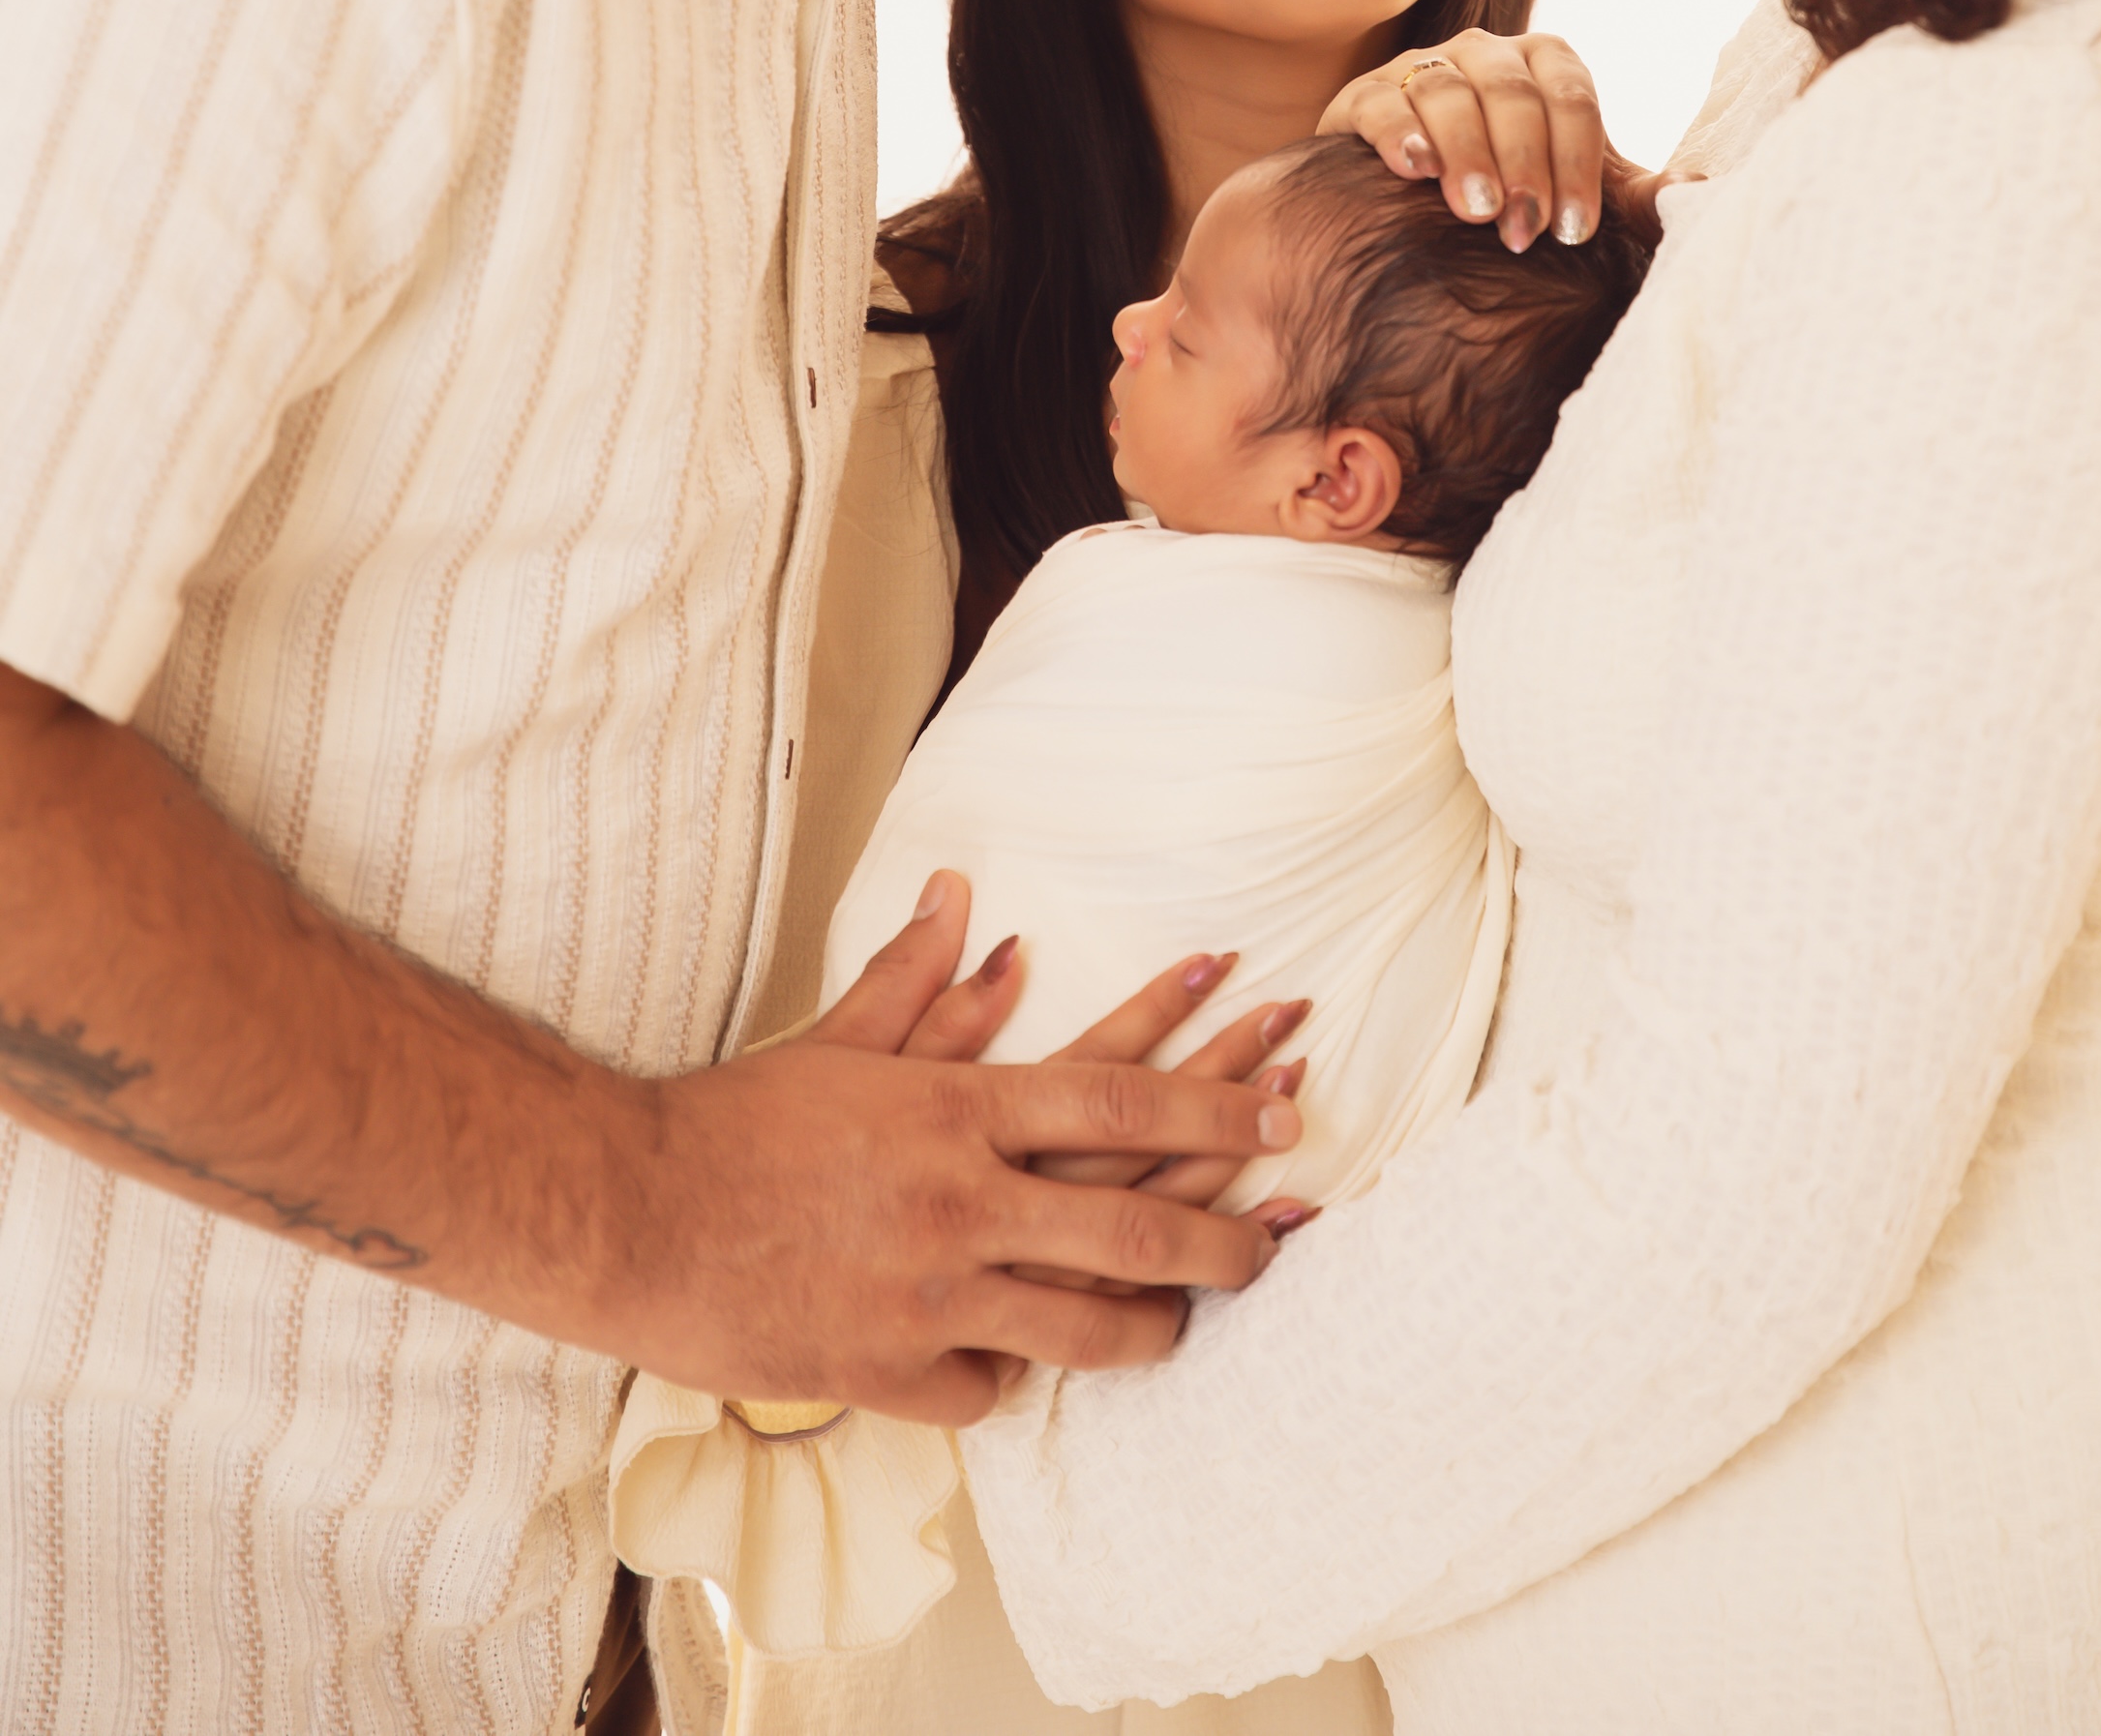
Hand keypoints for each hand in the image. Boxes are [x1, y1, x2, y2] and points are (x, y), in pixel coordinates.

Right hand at [626, 878, 1301, 1426]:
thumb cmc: (735, 1121)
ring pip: (1085, 1329)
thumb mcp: (835, 1042)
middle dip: (1227, 1238)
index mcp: (956, 1111)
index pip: (1122, 1101)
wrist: (629, 1216)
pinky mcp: (888, 1376)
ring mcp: (930, 1300)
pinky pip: (991, 1389)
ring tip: (1191, 1318)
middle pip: (1135, 1227)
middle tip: (1282, 1238)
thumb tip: (965, 897)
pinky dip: (1014, 1373)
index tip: (1285, 1115)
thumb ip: (916, 979)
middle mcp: (960, 1206)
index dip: (1216, 1107)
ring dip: (1154, 1326)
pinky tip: (1031, 1364)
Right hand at [1318, 28, 1666, 251]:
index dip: (1576, 163)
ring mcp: (1422, 67)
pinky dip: (1399, 131)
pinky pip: (1382, 101)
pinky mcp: (1366, 95)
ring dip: (1464, 149)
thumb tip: (1700, 195)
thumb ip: (1632, 194)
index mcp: (1546, 63)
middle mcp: (1487, 53)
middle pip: (1511, 92)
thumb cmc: (1516, 186)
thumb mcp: (1575, 187)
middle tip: (1523, 231)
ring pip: (1446, 90)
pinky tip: (1412, 170)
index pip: (1571, 97)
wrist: (1416, 197)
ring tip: (1475, 210)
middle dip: (1523, 163)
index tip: (1574, 232)